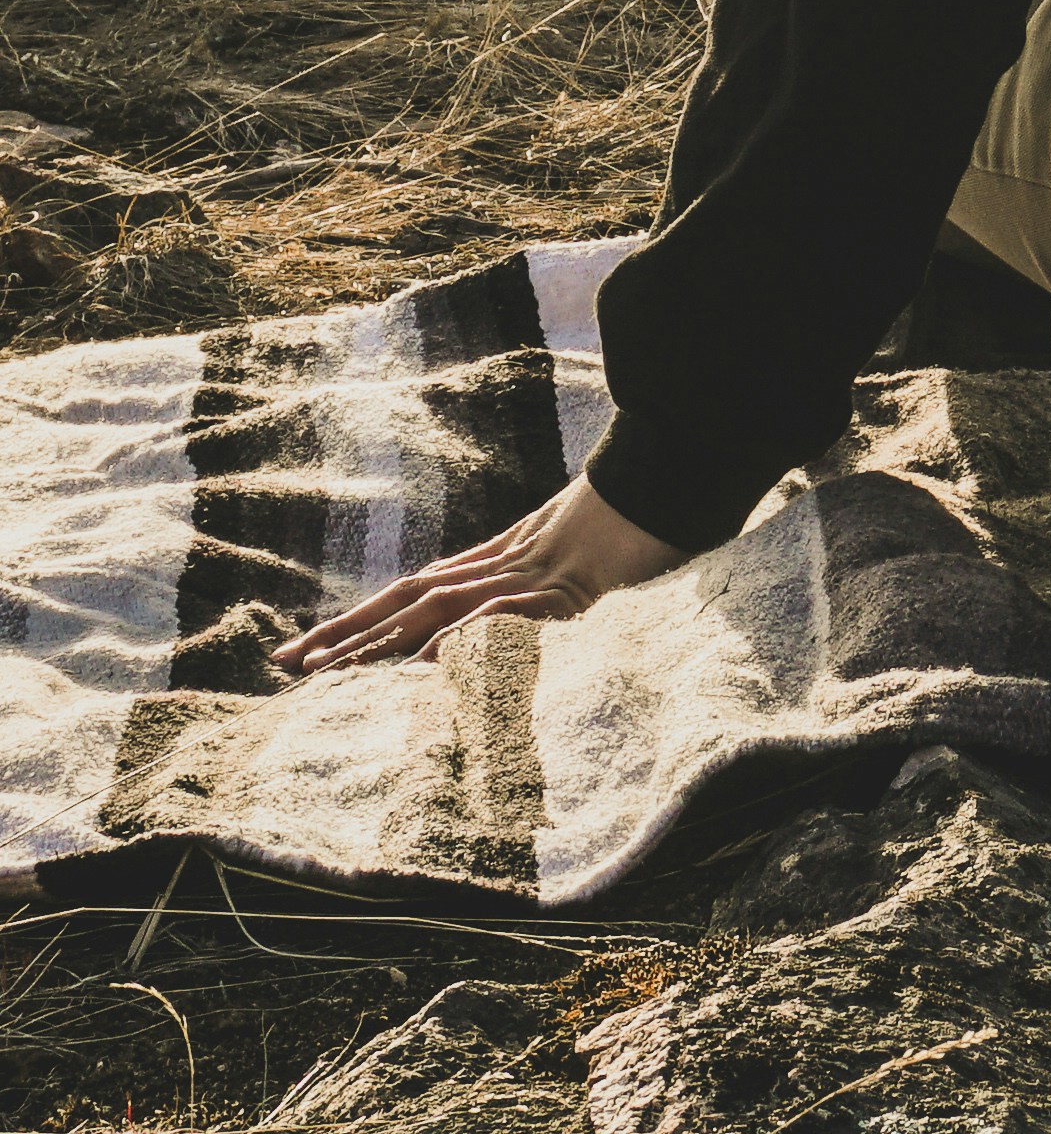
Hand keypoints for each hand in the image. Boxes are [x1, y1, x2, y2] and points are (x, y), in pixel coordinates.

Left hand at [273, 472, 686, 674]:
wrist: (667, 479)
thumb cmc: (628, 522)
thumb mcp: (569, 565)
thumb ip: (528, 591)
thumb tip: (490, 627)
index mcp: (493, 563)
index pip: (409, 596)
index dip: (355, 622)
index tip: (303, 651)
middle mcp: (496, 568)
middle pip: (405, 601)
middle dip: (344, 635)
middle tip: (284, 663)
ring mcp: (524, 578)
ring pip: (437, 611)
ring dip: (380, 641)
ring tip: (329, 669)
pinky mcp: (558, 591)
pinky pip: (503, 617)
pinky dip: (461, 639)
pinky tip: (425, 662)